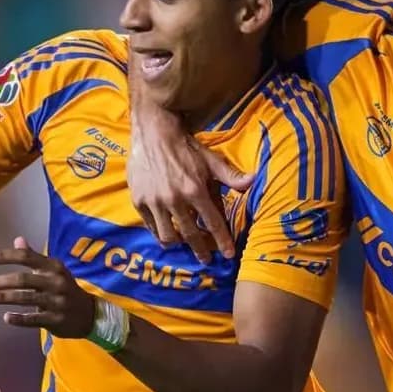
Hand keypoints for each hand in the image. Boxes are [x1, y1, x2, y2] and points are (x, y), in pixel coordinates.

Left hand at [0, 237, 97, 337]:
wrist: (89, 314)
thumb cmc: (65, 288)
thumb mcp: (53, 270)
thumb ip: (34, 256)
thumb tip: (17, 240)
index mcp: (53, 266)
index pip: (25, 257)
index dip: (4, 256)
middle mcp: (55, 281)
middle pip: (22, 279)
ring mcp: (56, 301)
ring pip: (25, 298)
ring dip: (3, 298)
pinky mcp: (56, 319)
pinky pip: (34, 319)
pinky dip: (19, 318)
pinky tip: (6, 317)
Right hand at [129, 103, 253, 261]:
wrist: (153, 132)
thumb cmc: (185, 147)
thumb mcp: (210, 160)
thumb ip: (230, 176)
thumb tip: (253, 181)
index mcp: (195, 190)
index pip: (213, 223)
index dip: (222, 241)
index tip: (228, 254)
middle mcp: (175, 200)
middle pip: (191, 234)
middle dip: (201, 250)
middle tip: (206, 259)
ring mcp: (154, 202)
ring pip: (168, 236)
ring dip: (179, 243)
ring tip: (184, 244)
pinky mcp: (139, 201)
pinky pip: (150, 226)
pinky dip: (160, 232)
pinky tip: (167, 232)